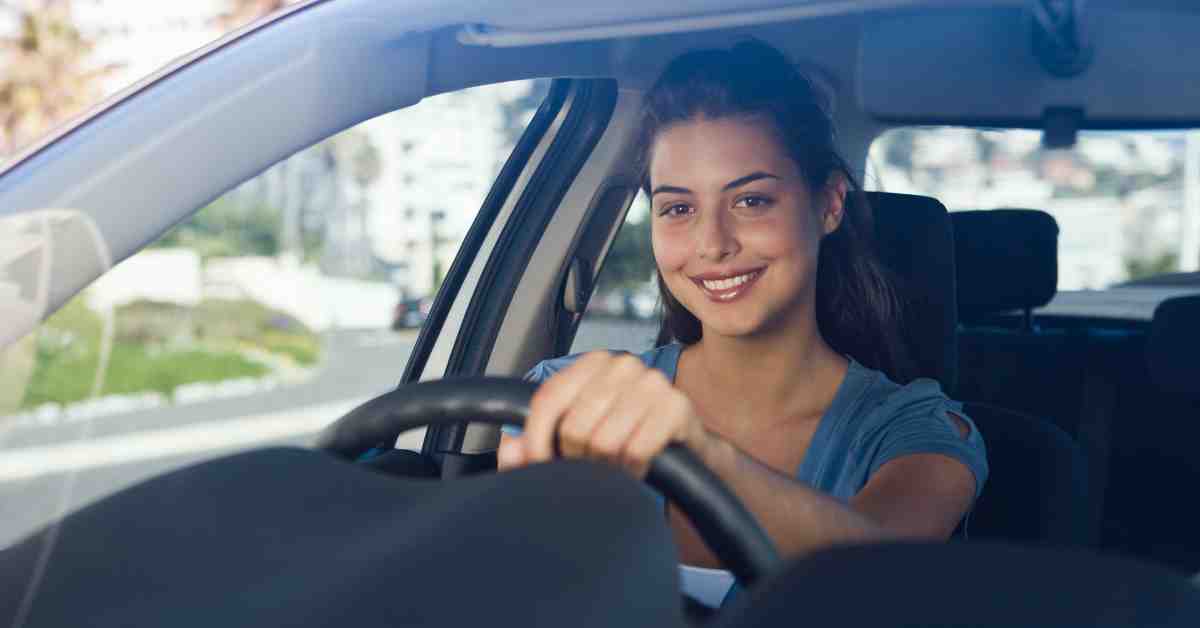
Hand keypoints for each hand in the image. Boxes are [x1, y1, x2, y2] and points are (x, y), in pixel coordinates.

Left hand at [497, 351, 714, 478]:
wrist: (684, 450)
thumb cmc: (623, 440)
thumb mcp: (575, 441)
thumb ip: (534, 448)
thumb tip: (511, 451)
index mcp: (592, 363)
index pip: (548, 399)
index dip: (536, 439)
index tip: (538, 465)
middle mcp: (623, 364)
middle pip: (575, 427)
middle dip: (578, 459)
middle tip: (591, 466)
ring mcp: (652, 383)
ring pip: (604, 441)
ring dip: (607, 468)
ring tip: (615, 467)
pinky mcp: (676, 407)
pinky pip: (636, 450)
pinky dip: (633, 469)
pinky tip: (637, 468)